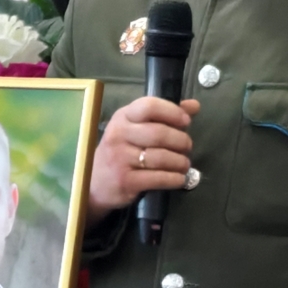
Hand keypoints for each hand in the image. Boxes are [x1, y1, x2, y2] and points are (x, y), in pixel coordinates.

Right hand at [88, 96, 199, 211]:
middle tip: (187, 147)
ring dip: (180, 162)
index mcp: (123, 117)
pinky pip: (158, 178)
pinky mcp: (126, 181)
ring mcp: (121, 158)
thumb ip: (164, 115)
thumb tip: (194, 106)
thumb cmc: (120, 151)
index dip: (172, 112)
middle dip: (181, 141)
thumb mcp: (136, 128)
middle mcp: (119, 135)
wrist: (94, 182)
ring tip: (184, 164)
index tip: (186, 121)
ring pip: (161, 157)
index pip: (149, 106)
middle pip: (159, 133)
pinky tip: (179, 179)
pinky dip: (174, 179)